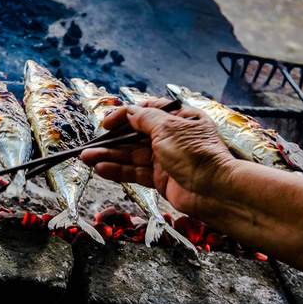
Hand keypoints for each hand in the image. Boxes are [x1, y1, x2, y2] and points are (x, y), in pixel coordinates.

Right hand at [81, 98, 236, 217]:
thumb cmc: (197, 154)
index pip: (146, 112)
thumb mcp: (168, 128)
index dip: (125, 116)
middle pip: (136, 135)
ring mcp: (166, 158)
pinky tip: (101, 169)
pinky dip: (118, 170)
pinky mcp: (161, 178)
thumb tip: (130, 112)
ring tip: (86, 158)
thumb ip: (145, 119)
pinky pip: (135, 172)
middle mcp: (172, 137)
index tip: (106, 123)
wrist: (215, 191)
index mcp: (179, 118)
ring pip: (132, 155)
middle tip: (90, 145)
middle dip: (112, 140)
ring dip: (110, 156)